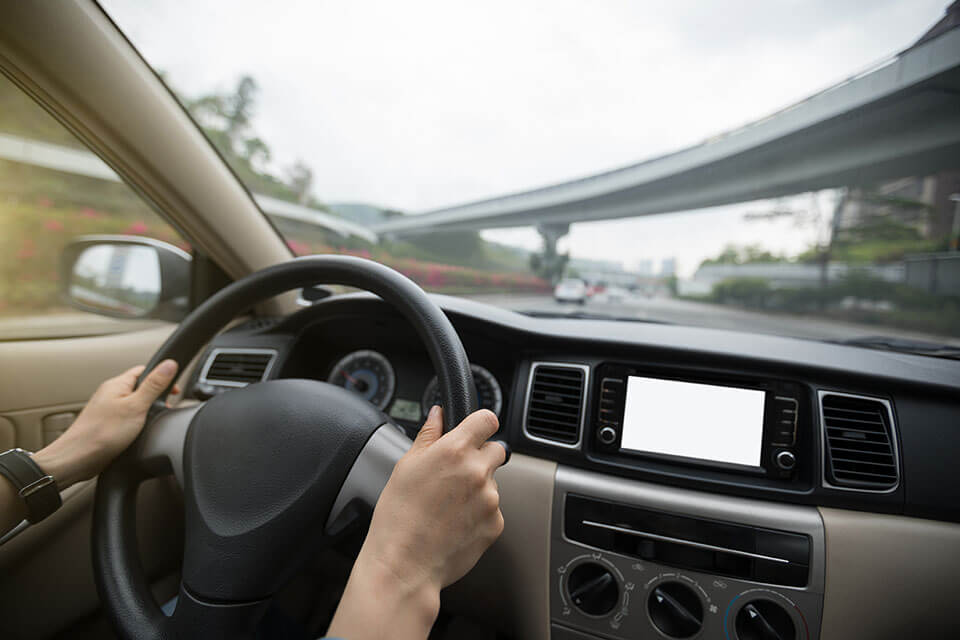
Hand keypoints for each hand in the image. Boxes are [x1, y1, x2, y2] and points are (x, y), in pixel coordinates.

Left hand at [32, 360, 178, 488]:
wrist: (77, 459)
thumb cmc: (101, 433)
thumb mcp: (136, 406)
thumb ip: (154, 385)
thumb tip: (170, 364)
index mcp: (117, 384)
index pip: (145, 370)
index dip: (162, 377)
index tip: (174, 391)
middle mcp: (111, 394)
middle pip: (141, 387)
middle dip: (156, 396)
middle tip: (164, 408)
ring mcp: (108, 410)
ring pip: (135, 403)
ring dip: (147, 411)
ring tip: (151, 421)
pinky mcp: (108, 425)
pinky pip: (128, 417)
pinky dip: (138, 422)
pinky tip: (139, 432)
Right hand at [327, 406, 505, 639]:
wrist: (405, 564)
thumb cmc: (398, 516)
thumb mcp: (406, 466)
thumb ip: (428, 435)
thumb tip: (438, 414)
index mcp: (455, 450)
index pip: (487, 420)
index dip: (481, 424)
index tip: (476, 430)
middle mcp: (478, 471)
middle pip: (496, 450)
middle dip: (480, 456)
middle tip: (455, 474)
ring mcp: (491, 499)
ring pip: (492, 482)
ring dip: (478, 487)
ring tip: (448, 505)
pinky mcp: (496, 523)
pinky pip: (493, 509)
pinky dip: (479, 513)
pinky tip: (454, 522)